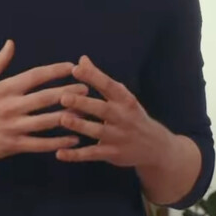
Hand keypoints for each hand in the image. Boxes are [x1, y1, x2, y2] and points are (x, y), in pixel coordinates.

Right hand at [0, 39, 86, 161]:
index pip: (35, 76)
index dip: (55, 71)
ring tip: (86, 111)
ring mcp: (13, 127)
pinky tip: (74, 138)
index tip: (72, 67)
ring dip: (68, 116)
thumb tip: (11, 43)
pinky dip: (58, 141)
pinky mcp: (13, 145)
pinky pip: (40, 144)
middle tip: (87, 89)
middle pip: (46, 98)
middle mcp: (10, 107)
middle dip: (68, 92)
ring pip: (46, 121)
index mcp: (4, 89)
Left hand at [56, 55, 170, 167]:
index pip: (109, 86)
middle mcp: (123, 117)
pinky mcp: (113, 154)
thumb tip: (82, 59)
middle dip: (83, 103)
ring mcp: (118, 137)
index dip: (93, 77)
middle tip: (63, 97)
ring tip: (62, 119)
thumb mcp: (121, 97)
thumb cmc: (131, 115)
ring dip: (80, 125)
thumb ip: (100, 79)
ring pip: (97, 131)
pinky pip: (92, 154)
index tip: (75, 69)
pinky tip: (59, 153)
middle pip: (102, 109)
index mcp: (125, 100)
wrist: (155, 147)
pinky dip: (76, 155)